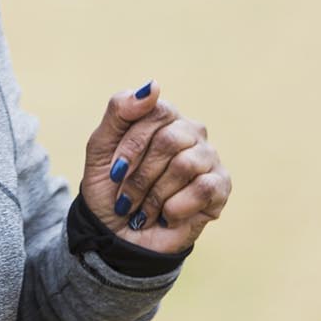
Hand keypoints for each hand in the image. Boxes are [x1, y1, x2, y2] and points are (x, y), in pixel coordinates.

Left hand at [80, 82, 230, 253]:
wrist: (116, 235)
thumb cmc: (110, 188)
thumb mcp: (101, 147)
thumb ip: (120, 111)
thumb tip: (154, 86)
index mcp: (163, 116)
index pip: (154, 110)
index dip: (131, 145)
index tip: (114, 171)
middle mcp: (190, 131)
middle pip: (169, 140)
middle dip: (140, 175)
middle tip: (127, 197)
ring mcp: (208, 157)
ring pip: (185, 164)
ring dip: (155, 195)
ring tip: (145, 209)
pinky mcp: (220, 186)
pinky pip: (203, 188)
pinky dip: (175, 207)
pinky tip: (167, 215)